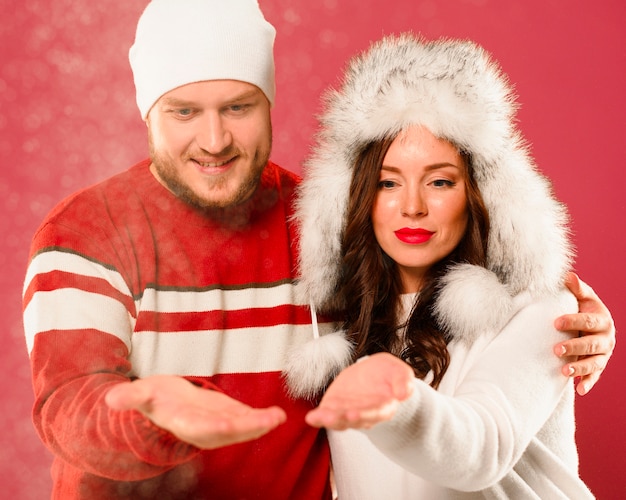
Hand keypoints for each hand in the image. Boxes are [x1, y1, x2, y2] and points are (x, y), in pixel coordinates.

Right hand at [105, 375, 285, 448]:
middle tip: (267, 421)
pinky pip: (248, 419)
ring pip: (241, 427)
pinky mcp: (230, 415)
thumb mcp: (141, 394)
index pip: (198, 427)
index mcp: (183, 423)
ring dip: (260, 424)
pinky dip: (263, 418)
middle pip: (227, 430)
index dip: (211, 425)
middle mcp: (204, 428)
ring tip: (277, 418)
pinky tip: (279, 415)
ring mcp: (219, 424)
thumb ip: (130, 397)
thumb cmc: (154, 397)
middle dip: (246, 427)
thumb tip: (110, 398)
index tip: (226, 422)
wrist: (167, 402)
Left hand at [305, 352, 413, 429]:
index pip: (375, 413)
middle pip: (354, 420)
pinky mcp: (335, 407)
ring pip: (338, 420)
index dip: (364, 415)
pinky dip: (318, 418)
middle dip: (342, 419)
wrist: (373, 373)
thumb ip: (403, 381)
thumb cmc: (388, 374)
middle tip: (331, 417)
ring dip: (328, 420)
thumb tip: (403, 394)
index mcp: (383, 407)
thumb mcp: (399, 371)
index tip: (353, 414)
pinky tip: (311, 418)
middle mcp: (365, 414)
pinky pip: (326, 415)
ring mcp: (348, 412)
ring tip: (318, 417)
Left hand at [554, 272, 615, 395]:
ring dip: (580, 367)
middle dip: (574, 347)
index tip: (555, 323)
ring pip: (594, 362)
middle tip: (556, 350)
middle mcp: (606, 338)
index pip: (587, 321)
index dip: (573, 321)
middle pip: (591, 344)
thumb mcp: (583, 297)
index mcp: (602, 319)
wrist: (594, 325)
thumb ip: (577, 289)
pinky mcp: (599, 366)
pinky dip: (588, 383)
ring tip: (564, 371)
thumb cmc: (585, 309)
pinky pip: (595, 376)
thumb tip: (568, 276)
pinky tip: (579, 389)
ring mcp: (604, 353)